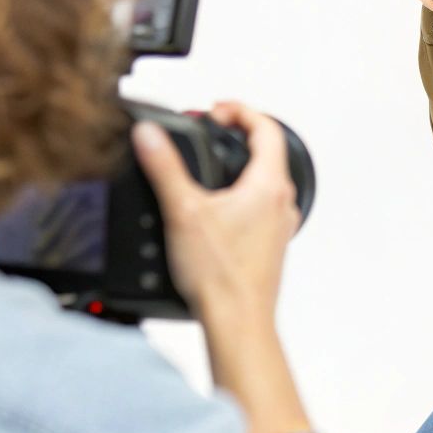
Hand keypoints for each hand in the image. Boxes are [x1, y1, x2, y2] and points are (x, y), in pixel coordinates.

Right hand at [132, 101, 301, 320]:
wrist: (237, 322)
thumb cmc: (220, 275)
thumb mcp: (183, 211)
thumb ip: (165, 168)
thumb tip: (150, 135)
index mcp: (268, 185)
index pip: (267, 128)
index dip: (240, 110)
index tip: (217, 110)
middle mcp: (282, 202)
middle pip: (269, 151)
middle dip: (239, 134)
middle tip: (213, 130)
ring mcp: (280, 225)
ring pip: (267, 180)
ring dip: (242, 165)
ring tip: (213, 165)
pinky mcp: (271, 245)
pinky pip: (262, 206)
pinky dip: (243, 193)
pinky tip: (218, 208)